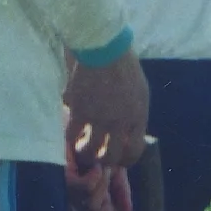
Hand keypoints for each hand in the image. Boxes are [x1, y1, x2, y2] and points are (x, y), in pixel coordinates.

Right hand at [64, 52, 149, 168]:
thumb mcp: (140, 92)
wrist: (105, 48)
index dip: (126, 161)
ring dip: (86, 153)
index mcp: (138, 117)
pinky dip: (70, 139)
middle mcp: (120, 122)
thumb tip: (131, 132)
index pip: (134, 152)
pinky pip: (72, 135)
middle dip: (104, 161)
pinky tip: (70, 136)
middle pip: (112, 157)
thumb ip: (136, 114)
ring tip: (82, 149)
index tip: (119, 159)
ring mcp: (99, 118)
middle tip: (98, 157)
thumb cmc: (125, 66)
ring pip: (91, 151)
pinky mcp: (80, 110)